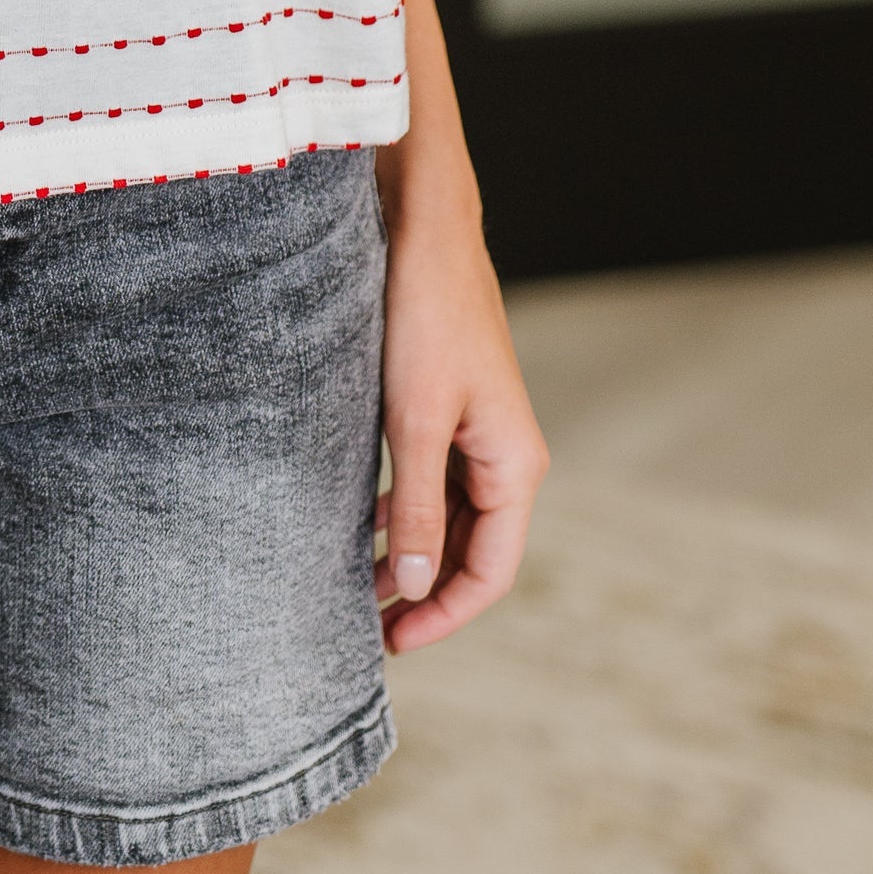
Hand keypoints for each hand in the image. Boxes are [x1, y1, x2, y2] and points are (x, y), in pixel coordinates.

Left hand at [374, 175, 548, 652]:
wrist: (425, 231)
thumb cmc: (425, 317)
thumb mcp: (413, 420)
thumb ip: (417, 507)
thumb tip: (415, 586)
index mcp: (514, 465)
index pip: (489, 572)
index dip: (443, 614)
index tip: (393, 642)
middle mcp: (506, 455)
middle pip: (472, 550)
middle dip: (425, 591)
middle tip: (367, 626)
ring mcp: (480, 431)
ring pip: (451, 516)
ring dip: (412, 553)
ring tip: (359, 585)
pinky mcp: (452, 408)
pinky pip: (435, 481)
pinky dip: (405, 510)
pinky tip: (367, 523)